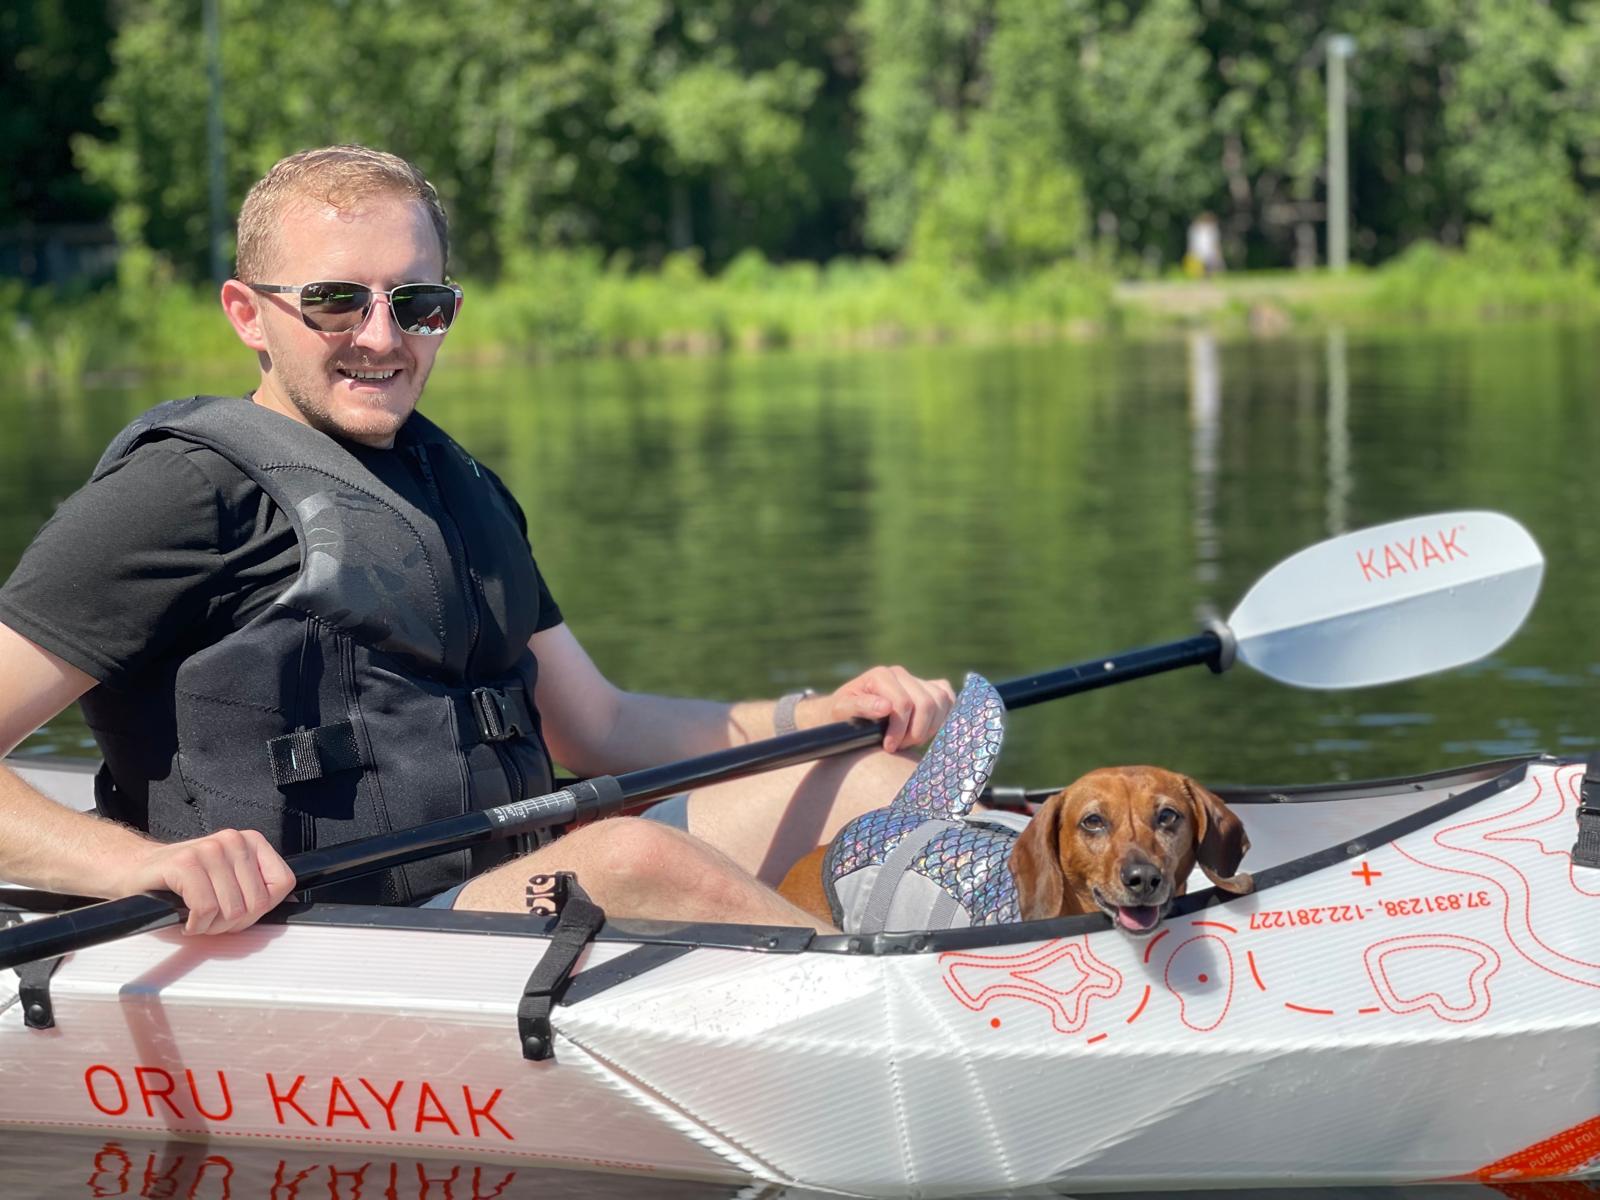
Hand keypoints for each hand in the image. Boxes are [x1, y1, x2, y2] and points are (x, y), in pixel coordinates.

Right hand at [109, 830, 296, 934]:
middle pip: (257, 903)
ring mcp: (210, 849)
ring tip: (198, 918)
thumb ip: (257, 888)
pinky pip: (206, 908)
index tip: (239, 912)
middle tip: (211, 919)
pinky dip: (196, 924)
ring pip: (233, 909)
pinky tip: (186, 919)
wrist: (135, 870)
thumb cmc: (184, 882)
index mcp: (251, 842)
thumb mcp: (229, 881)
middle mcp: (233, 840)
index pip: (283, 883)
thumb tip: (293, 902)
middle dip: (233, 923)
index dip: (261, 908)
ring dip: (212, 926)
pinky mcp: (185, 863)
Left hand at [803, 666, 954, 753]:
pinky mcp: (928, 687)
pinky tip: (928, 729)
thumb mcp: (842, 710)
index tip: (889, 747)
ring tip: (910, 740)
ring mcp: (916, 679)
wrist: (846, 712)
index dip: (900, 730)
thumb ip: (861, 707)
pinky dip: (945, 714)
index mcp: (881, 675)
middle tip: (900, 746)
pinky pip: (948, 697)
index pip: (904, 704)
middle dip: (916, 731)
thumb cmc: (842, 714)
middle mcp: (901, 673)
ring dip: (930, 727)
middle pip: (927, 703)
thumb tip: (886, 707)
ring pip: (941, 701)